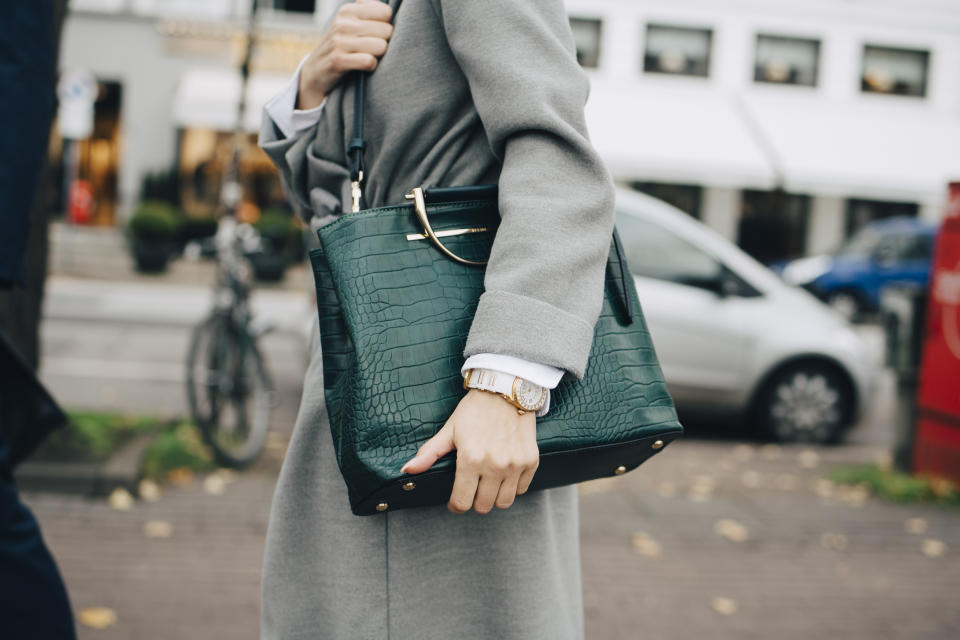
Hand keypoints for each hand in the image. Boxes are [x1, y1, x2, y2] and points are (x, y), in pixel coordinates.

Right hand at [297, 0, 393, 109]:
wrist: (316, 71)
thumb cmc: (341, 45)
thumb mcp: (348, 22)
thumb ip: (367, 11)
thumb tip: (389, 11)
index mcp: (347, 10)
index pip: (385, 12)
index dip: (385, 25)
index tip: (375, 33)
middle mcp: (342, 23)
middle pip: (387, 31)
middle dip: (383, 42)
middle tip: (371, 48)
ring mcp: (339, 42)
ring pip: (381, 46)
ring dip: (378, 56)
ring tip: (367, 56)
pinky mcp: (338, 60)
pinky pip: (369, 61)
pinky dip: (371, 66)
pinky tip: (364, 66)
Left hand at [401, 389, 539, 513]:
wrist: (505, 389)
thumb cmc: (475, 409)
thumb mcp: (449, 430)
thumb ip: (429, 453)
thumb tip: (407, 470)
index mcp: (470, 459)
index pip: (462, 502)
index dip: (455, 505)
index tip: (455, 502)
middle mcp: (494, 465)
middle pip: (483, 506)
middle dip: (474, 501)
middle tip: (472, 488)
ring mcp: (515, 464)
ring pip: (504, 502)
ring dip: (494, 497)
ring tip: (488, 483)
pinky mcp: (531, 460)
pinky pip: (522, 488)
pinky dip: (513, 486)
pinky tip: (504, 474)